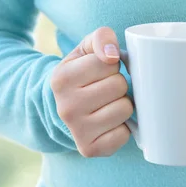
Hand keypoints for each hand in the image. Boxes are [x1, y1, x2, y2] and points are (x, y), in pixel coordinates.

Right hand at [51, 27, 133, 156]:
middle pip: (119, 86)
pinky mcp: (89, 149)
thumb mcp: (85, 49)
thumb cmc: (81, 74)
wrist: (63, 108)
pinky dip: (122, 128)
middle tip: (105, 89)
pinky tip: (108, 123)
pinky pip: (124, 135)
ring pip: (125, 109)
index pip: (108, 63)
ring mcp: (76, 130)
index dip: (111, 65)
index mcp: (61, 78)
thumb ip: (101, 37)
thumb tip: (112, 54)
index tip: (100, 71)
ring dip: (122, 105)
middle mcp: (65, 106)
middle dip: (118, 84)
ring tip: (107, 104)